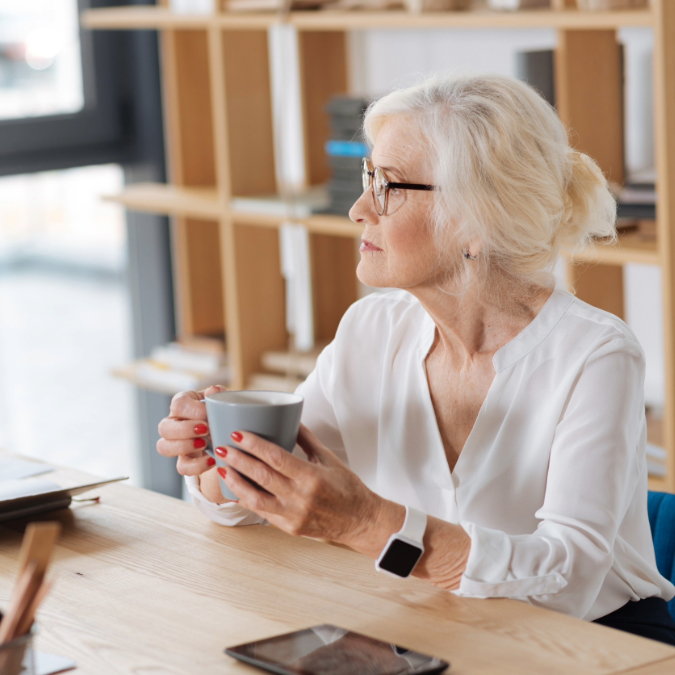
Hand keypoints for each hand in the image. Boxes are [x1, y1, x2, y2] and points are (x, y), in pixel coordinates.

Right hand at [156, 385, 225, 475]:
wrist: (232, 432)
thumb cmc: (224, 411)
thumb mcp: (224, 400)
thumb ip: (219, 394)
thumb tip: (212, 391)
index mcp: (184, 404)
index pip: (178, 404)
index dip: (192, 410)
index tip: (209, 414)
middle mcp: (175, 423)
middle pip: (164, 427)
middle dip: (185, 429)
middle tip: (205, 429)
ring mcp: (177, 443)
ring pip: (164, 447)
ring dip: (184, 446)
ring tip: (205, 444)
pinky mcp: (185, 461)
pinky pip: (181, 467)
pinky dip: (197, 465)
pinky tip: (212, 460)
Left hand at [216, 424, 403, 551]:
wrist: (360, 521)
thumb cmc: (347, 487)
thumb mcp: (328, 459)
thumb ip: (307, 439)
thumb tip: (289, 419)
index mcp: (312, 477)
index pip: (276, 458)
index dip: (254, 445)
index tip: (238, 433)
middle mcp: (301, 497)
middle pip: (261, 476)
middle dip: (237, 460)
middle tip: (220, 447)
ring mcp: (293, 515)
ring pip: (255, 498)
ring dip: (235, 481)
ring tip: (220, 468)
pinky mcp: (289, 527)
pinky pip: (262, 512)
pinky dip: (246, 499)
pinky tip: (234, 487)